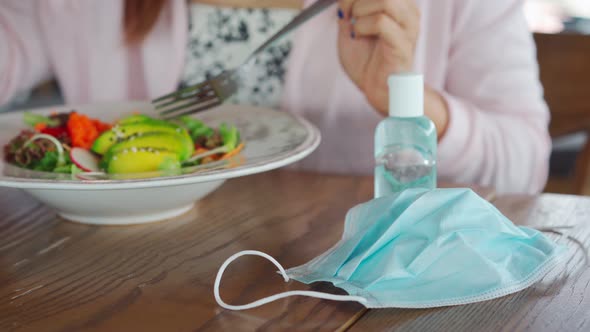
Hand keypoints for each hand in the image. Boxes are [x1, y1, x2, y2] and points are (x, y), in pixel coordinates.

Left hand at [337, 0, 448, 136]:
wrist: (377, 89)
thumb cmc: (367, 60)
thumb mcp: (351, 25)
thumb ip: (349, 5)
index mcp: (399, 3)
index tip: (344, 8)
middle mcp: (408, 10)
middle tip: (345, 15)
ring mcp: (409, 26)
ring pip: (385, 1)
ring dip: (360, 11)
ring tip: (354, 27)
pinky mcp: (403, 43)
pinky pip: (381, 22)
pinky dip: (362, 26)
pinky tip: (358, 36)